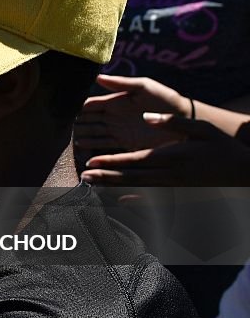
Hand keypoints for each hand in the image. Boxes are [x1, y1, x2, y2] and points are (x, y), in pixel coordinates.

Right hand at [75, 75, 189, 151]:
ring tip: (70, 139)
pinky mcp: (125, 144)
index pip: (91, 105)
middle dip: (76, 123)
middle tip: (62, 127)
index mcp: (116, 101)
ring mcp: (118, 131)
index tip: (65, 110)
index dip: (78, 107)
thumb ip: (121, 83)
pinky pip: (104, 145)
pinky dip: (92, 146)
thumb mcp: (144, 87)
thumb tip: (98, 77)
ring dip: (82, 135)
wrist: (184, 120)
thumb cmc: (166, 100)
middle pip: (89, 120)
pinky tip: (81, 147)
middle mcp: (114, 116)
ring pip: (94, 133)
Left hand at [82, 115, 249, 186]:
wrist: (244, 172)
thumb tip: (147, 116)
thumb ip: (173, 122)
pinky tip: (118, 201)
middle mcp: (169, 174)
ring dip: (113, 187)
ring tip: (92, 186)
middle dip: (105, 177)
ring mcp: (173, 186)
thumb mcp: (201, 128)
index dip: (112, 161)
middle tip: (83, 177)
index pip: (134, 159)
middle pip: (130, 176)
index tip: (92, 161)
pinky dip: (134, 200)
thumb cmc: (222, 147)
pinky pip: (152, 199)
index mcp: (171, 156)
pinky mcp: (178, 193)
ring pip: (137, 187)